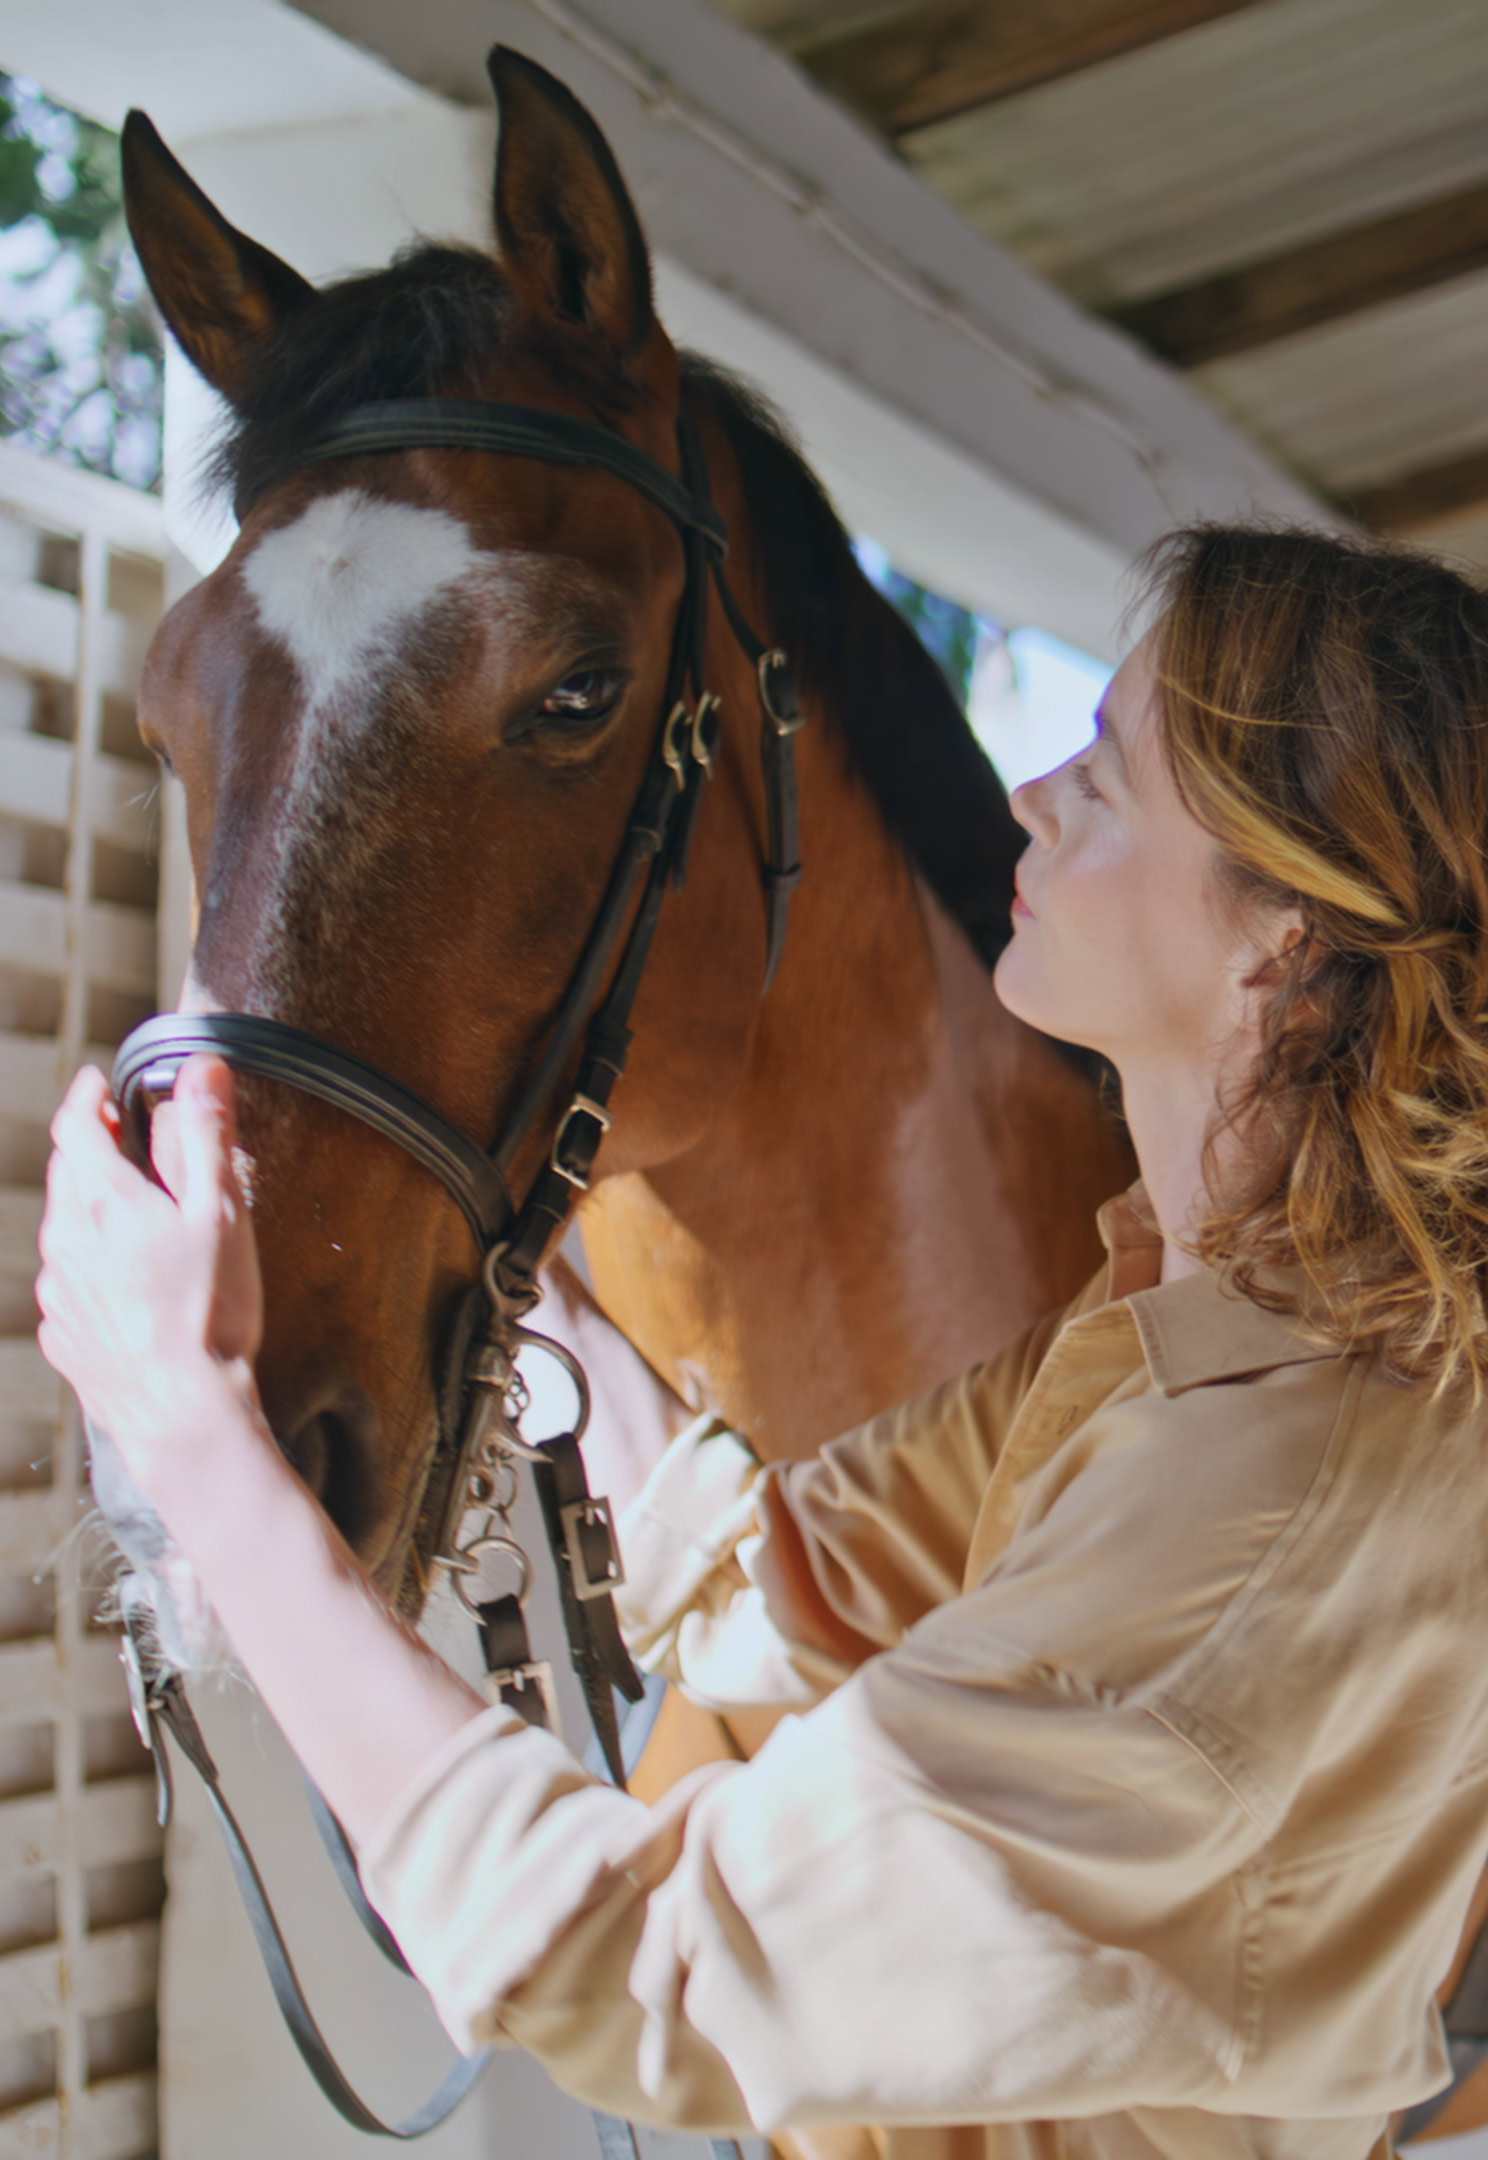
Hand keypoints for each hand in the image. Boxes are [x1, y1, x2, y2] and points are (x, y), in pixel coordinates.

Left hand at [37, 1055, 265, 1499]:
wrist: (184, 1416)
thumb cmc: (210, 1313)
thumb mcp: (221, 1212)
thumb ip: (207, 1133)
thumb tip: (202, 1065)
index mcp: (103, 1200)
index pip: (76, 1124)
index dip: (89, 1096)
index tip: (102, 1083)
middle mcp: (66, 1241)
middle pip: (66, 1174)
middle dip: (89, 1146)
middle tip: (119, 1134)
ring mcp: (59, 1292)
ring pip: (64, 1229)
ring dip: (89, 1208)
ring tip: (131, 1212)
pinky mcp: (62, 1336)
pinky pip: (69, 1282)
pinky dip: (90, 1264)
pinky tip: (126, 1282)